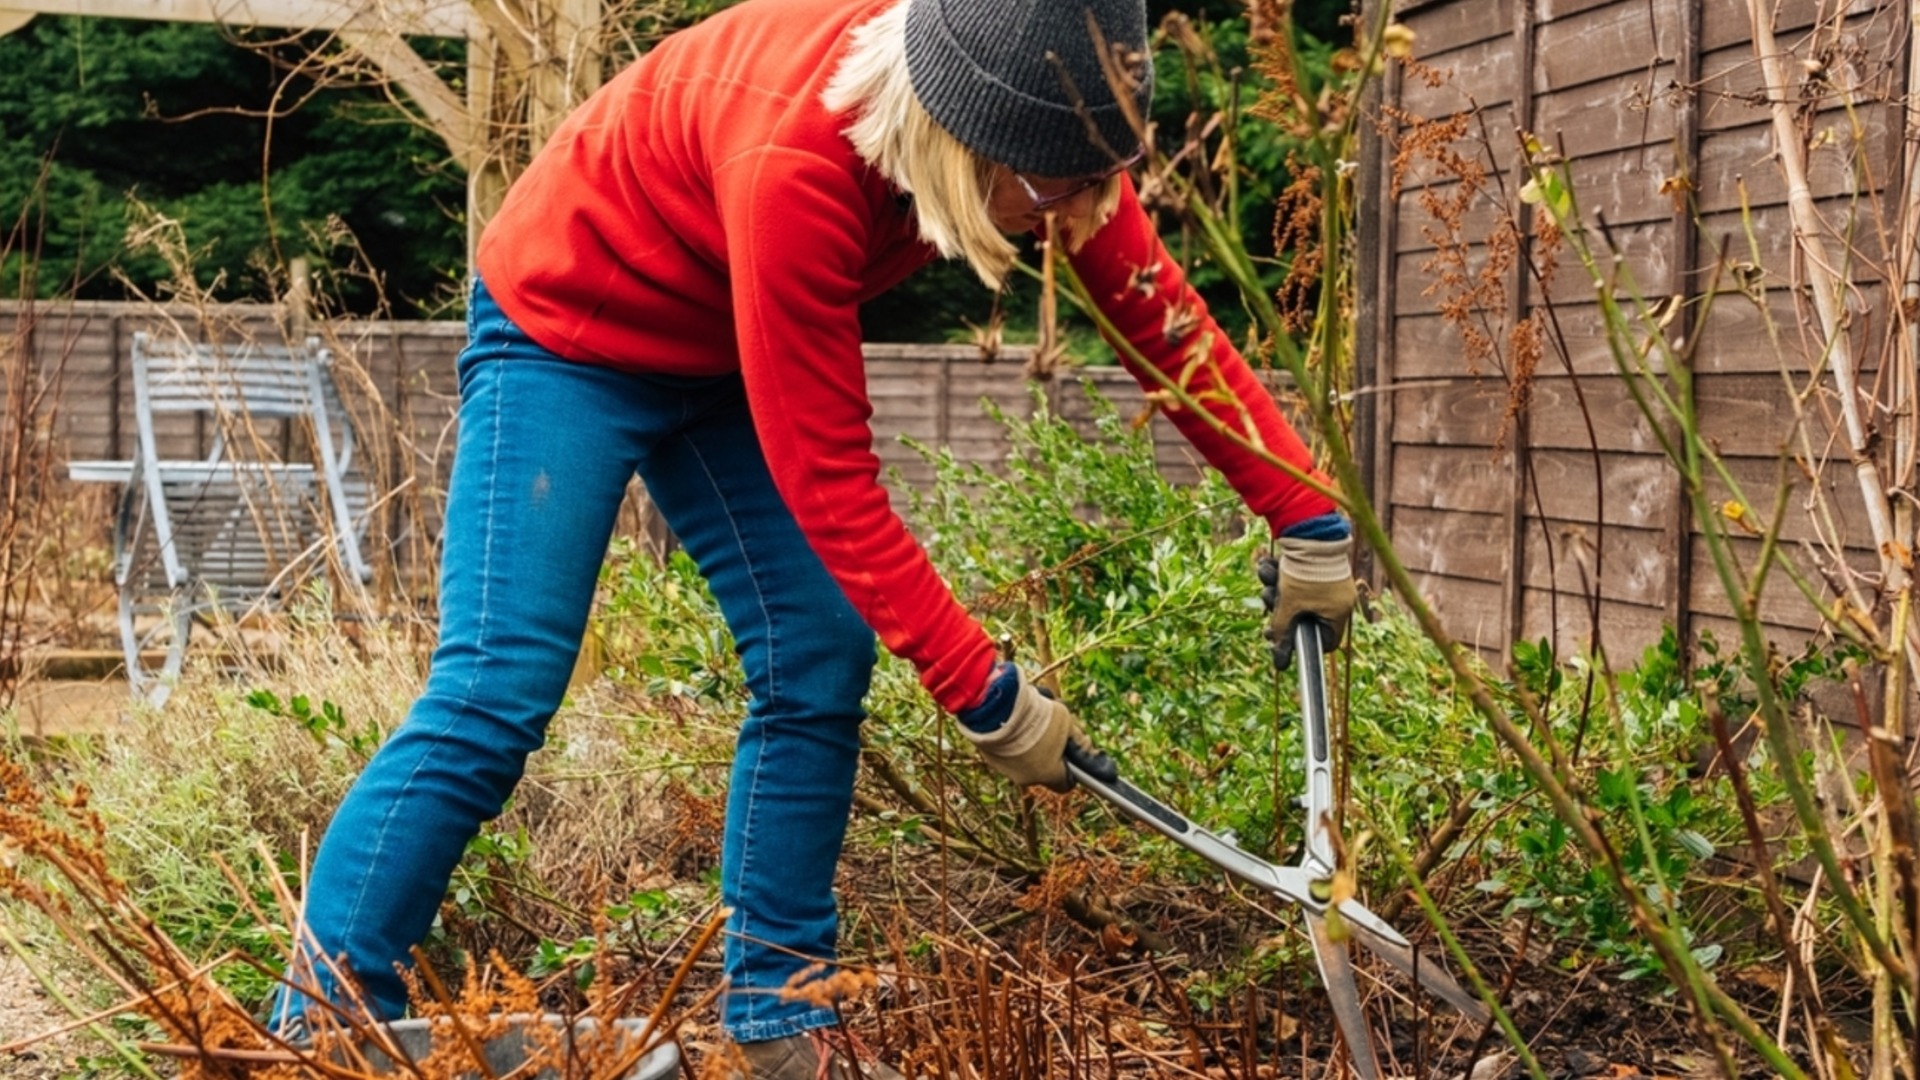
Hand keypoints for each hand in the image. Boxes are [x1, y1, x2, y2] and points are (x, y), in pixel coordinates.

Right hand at [956, 665, 1089, 791]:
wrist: (997, 705)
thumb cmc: (1036, 715)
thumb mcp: (1066, 722)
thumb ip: (1080, 741)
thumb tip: (1095, 756)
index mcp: (1049, 774)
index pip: (1066, 783)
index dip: (1071, 768)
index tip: (1070, 754)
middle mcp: (1026, 779)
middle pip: (1044, 770)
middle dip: (1048, 752)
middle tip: (1048, 730)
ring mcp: (1005, 769)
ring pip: (1023, 761)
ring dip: (1028, 746)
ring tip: (1028, 721)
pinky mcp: (990, 757)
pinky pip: (1006, 753)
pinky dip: (1011, 741)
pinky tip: (1012, 722)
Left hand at [1257, 534, 1355, 667]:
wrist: (1306, 528)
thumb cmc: (1303, 570)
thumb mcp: (1288, 605)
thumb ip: (1282, 632)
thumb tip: (1280, 664)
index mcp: (1339, 612)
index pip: (1325, 642)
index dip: (1302, 642)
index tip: (1281, 637)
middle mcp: (1338, 598)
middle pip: (1305, 618)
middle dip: (1282, 611)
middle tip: (1269, 603)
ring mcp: (1328, 581)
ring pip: (1297, 598)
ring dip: (1277, 590)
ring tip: (1269, 578)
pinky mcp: (1316, 566)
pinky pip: (1297, 580)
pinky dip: (1281, 575)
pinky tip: (1270, 565)